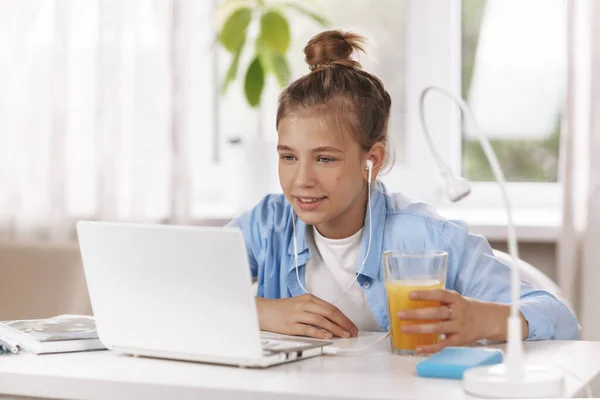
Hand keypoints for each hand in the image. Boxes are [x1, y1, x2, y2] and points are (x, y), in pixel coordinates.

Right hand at [256, 295, 358, 339]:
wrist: (262, 310)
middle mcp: (304, 305)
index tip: (352, 326)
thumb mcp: (300, 304)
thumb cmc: (282, 309)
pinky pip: (308, 328)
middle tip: (352, 331)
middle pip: (329, 312)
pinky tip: (327, 336)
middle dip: (343, 323)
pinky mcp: (290, 325)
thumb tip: (333, 321)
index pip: (331, 308)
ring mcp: (297, 315)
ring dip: (335, 328)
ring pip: (321, 320)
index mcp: (309, 299)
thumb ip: (315, 310)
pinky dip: (319, 332)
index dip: (344, 318)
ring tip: (344, 335)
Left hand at [397, 289, 527, 353]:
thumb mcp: (455, 299)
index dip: (425, 294)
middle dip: (417, 314)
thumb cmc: (464, 308)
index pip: (440, 294)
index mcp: (456, 299)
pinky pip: (443, 344)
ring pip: (437, 328)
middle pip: (436, 312)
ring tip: (403, 328)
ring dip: (419, 329)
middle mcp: (458, 312)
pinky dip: (430, 347)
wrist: (487, 320)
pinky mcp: (458, 340)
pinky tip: (418, 348)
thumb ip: (439, 300)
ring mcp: (459, 327)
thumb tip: (412, 299)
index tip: (410, 295)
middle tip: (400, 315)